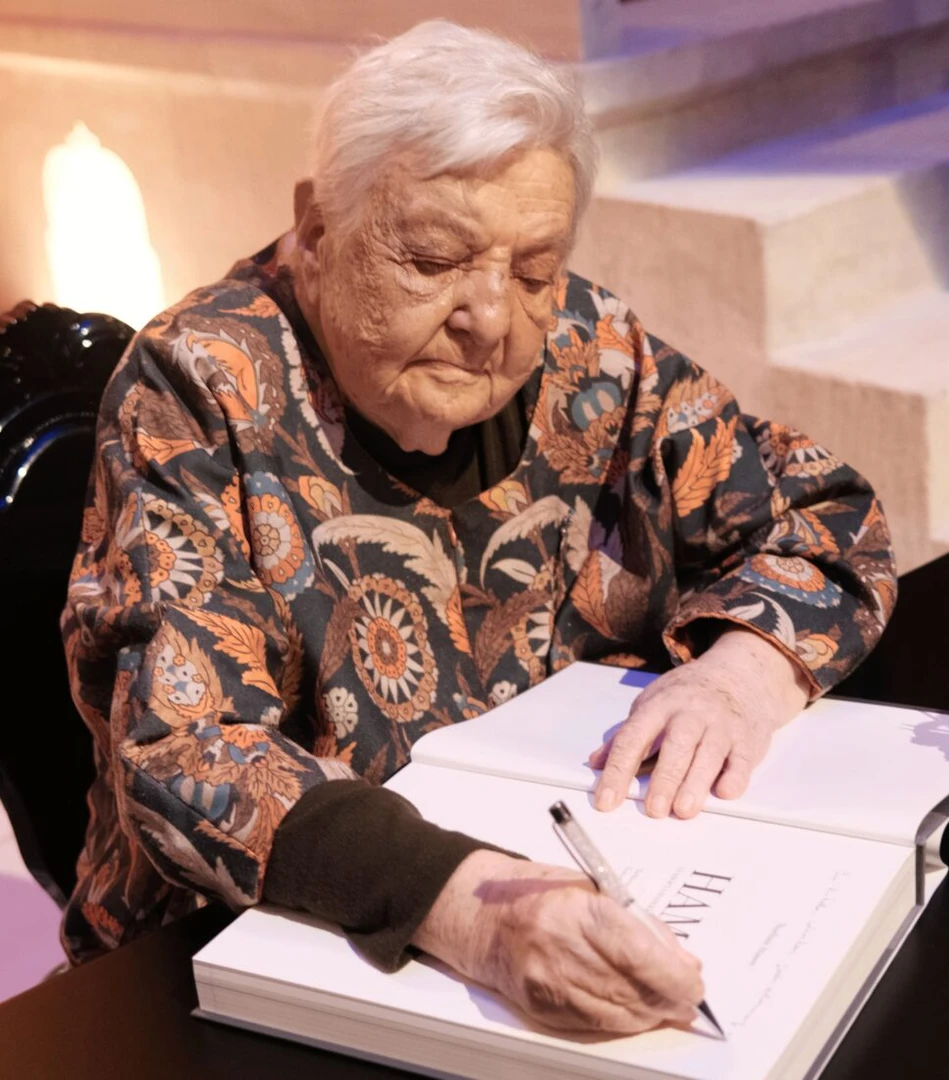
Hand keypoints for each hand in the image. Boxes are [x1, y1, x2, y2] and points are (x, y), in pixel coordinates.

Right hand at [413, 850, 703, 1034]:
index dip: (673, 975)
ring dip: (649, 1013)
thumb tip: (677, 956)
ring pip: (616, 1013)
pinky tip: (636, 1012)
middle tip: (689, 996)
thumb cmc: (536, 892)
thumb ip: (634, 920)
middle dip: (668, 997)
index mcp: (574, 908)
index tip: (693, 981)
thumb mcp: (590, 887)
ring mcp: (547, 982)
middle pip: (630, 988)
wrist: (481, 913)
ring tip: (668, 1006)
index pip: (638, 952)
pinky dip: (621, 1021)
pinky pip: (593, 1024)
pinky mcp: (540, 1006)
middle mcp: (558, 947)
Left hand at [590, 628, 810, 818]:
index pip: (633, 739)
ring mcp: (721, 725)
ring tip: (683, 810)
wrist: (737, 675)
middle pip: (676, 745)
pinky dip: (734, 777)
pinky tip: (724, 792)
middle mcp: (690, 713)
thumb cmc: (686, 695)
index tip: (606, 800)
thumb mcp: (650, 705)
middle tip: (653, 810)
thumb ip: (626, 735)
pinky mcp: (746, 740)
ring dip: (696, 783)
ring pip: (709, 754)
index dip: (618, 771)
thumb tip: (596, 763)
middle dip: (664, 779)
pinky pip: (742, 760)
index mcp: (659, 706)